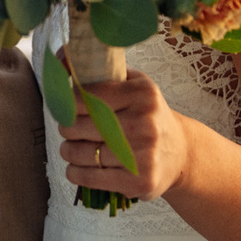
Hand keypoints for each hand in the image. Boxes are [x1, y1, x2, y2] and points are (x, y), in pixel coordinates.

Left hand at [55, 72, 188, 202]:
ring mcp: (143, 154)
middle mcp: (144, 123)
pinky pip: (90, 178)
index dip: (68, 104)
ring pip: (81, 154)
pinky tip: (77, 167)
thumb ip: (101, 71)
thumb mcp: (134, 85)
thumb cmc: (147, 116)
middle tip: (70, 129)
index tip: (66, 107)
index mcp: (141, 94)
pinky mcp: (139, 181)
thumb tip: (60, 60)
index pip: (86, 97)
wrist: (180, 152)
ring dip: (68, 151)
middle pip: (78, 126)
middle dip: (67, 129)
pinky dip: (75, 172)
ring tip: (72, 148)